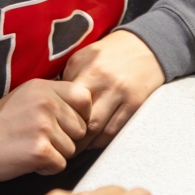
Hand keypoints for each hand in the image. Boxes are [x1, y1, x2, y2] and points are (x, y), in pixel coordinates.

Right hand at [0, 79, 90, 180]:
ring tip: (33, 147)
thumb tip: (86, 110)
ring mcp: (43, 126)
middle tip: (43, 139)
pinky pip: (61, 164)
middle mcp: (46, 103)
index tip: (66, 123)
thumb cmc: (3, 122)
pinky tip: (30, 159)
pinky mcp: (40, 149)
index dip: (81, 114)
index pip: (84, 97)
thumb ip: (55, 97)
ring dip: (56, 154)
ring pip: (72, 149)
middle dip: (66, 139)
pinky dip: (47, 168)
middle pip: (80, 128)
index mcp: (44, 87)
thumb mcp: (28, 96)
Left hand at [63, 30, 164, 149]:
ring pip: (97, 130)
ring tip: (75, 147)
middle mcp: (104, 82)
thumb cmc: (107, 55)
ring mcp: (121, 95)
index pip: (67, 103)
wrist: (143, 46)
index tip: (52, 128)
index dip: (57, 119)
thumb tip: (54, 105)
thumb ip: (69, 79)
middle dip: (69, 136)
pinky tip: (93, 141)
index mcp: (87, 70)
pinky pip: (114, 131)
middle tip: (61, 143)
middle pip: (81, 120)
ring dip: (85, 143)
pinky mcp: (135, 104)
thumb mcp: (83, 58)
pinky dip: (101, 141)